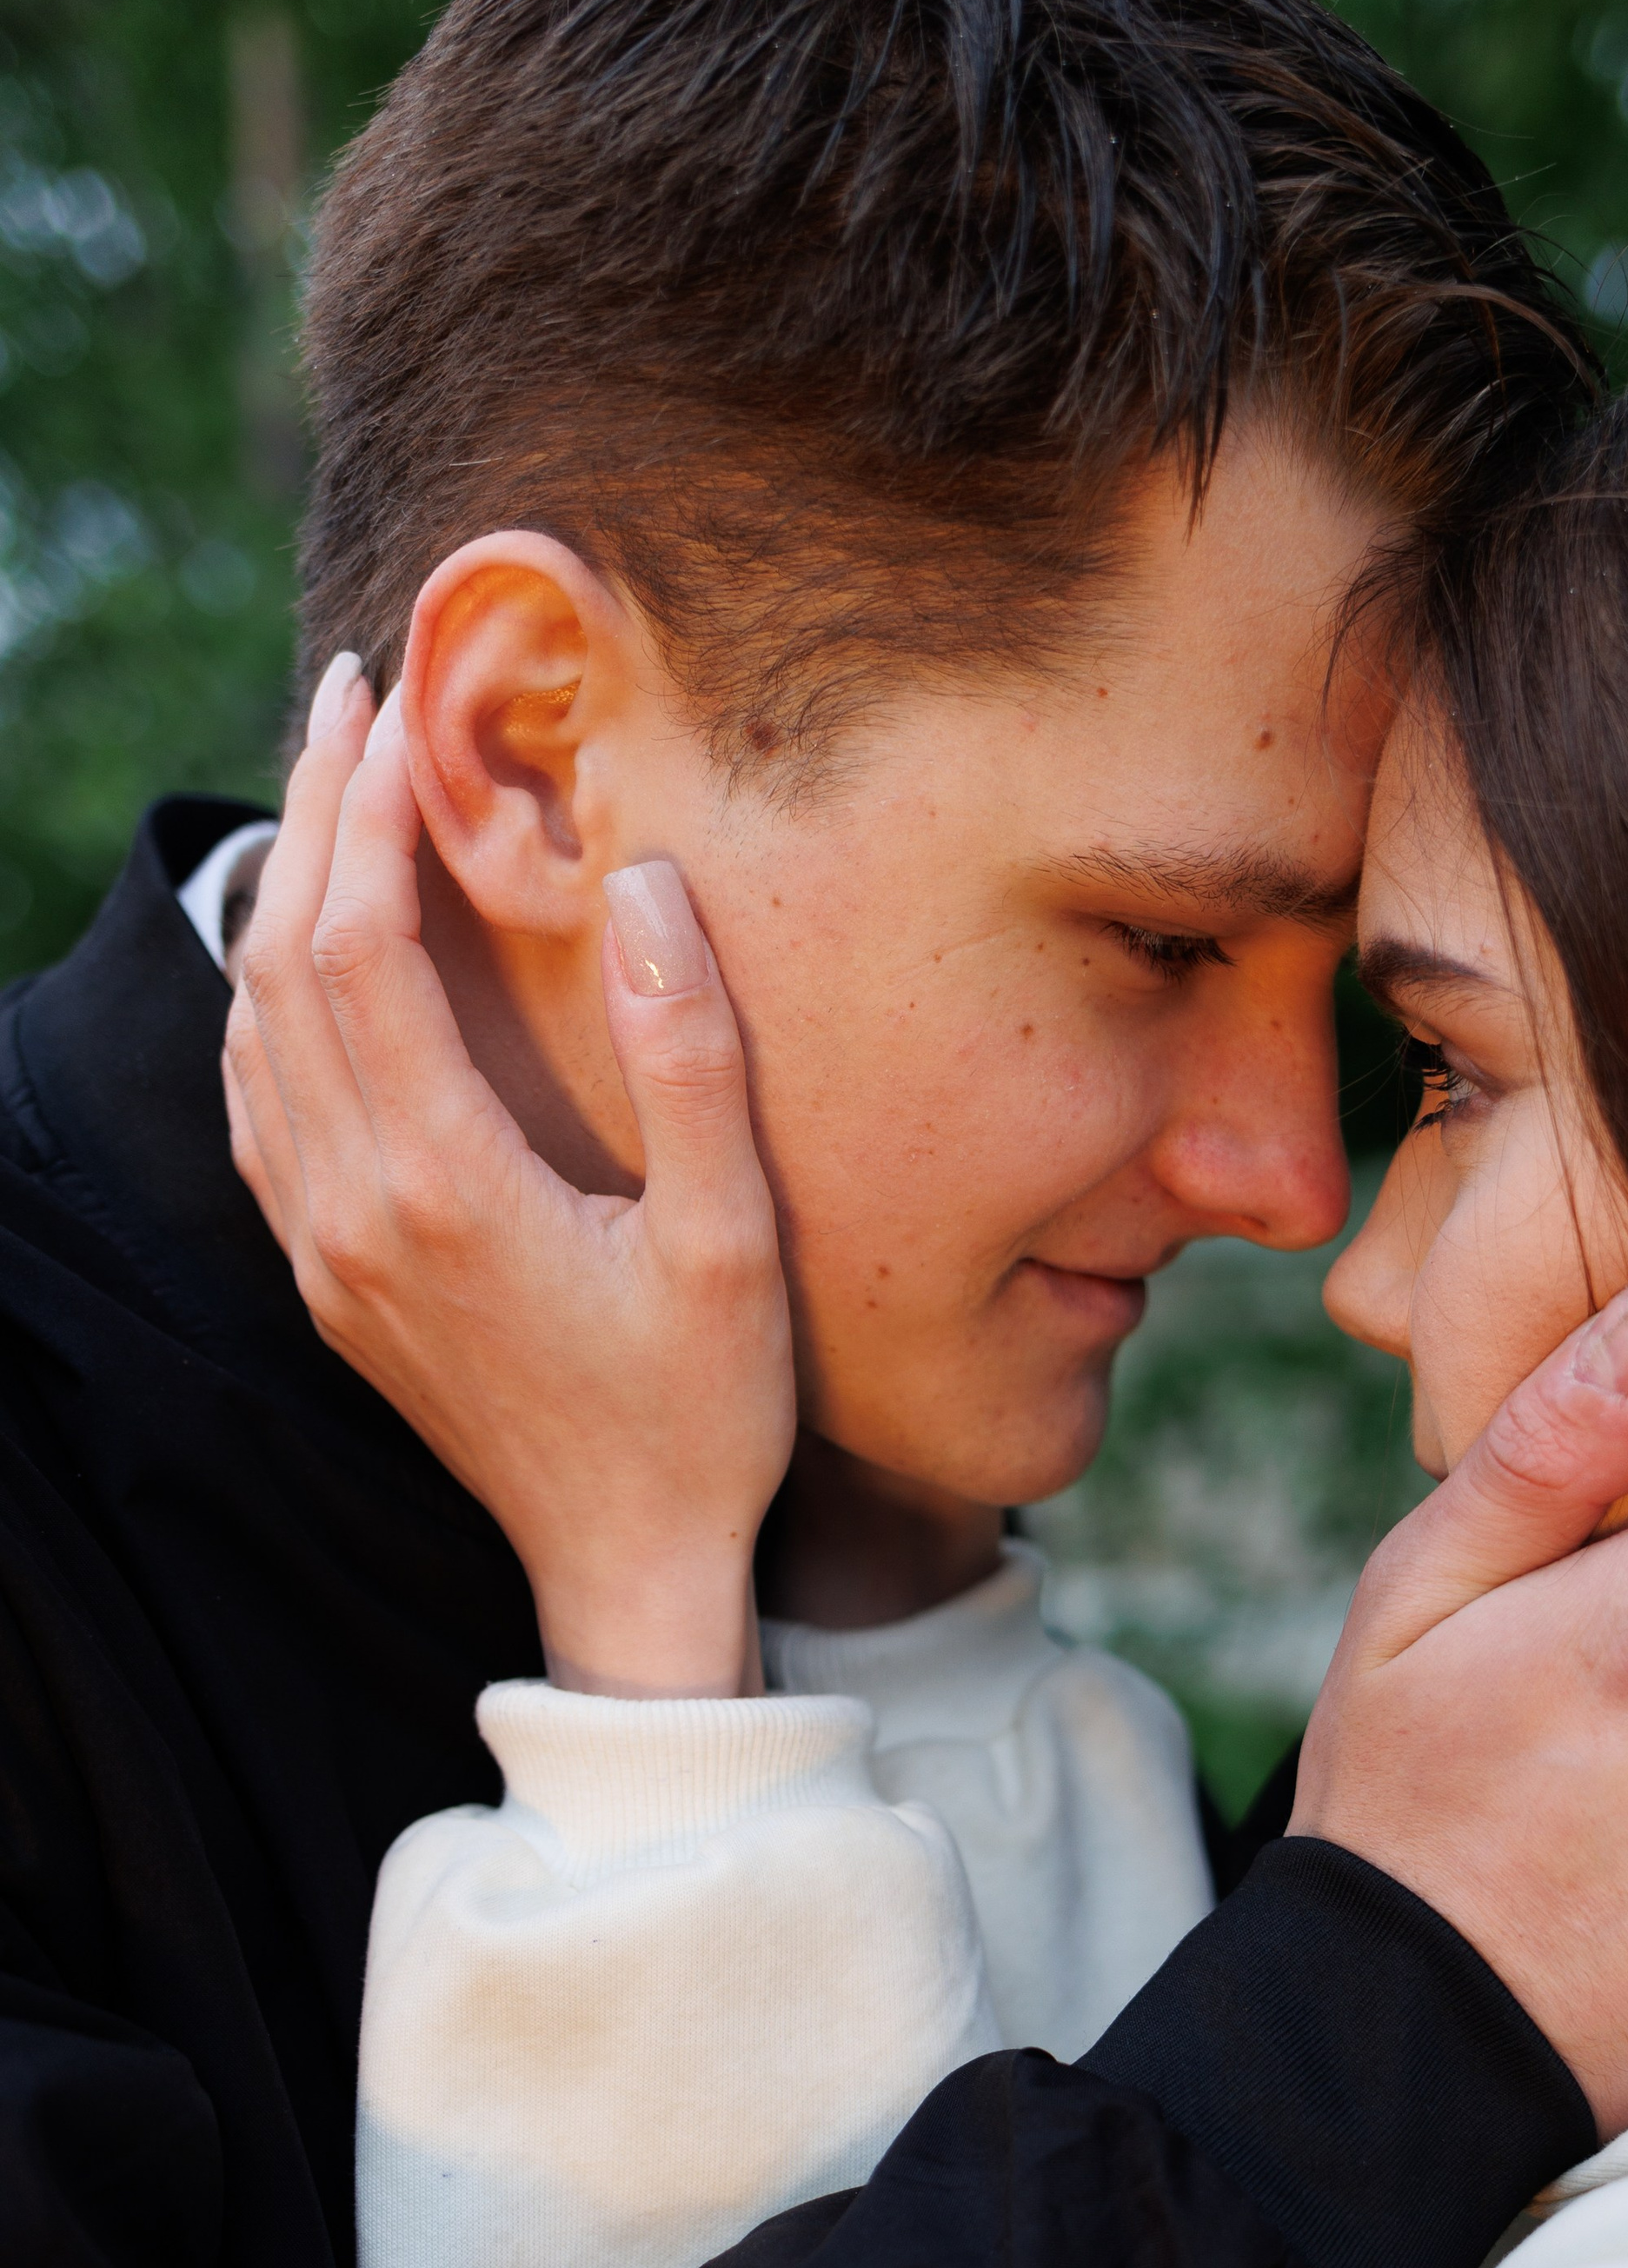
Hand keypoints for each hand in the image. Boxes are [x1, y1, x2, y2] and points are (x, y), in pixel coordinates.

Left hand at [225, 657, 793, 1697]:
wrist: (628, 1567)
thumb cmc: (703, 1414)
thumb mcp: (731, 1241)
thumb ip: (689, 1059)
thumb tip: (645, 889)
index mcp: (446, 1182)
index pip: (360, 942)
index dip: (367, 807)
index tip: (399, 704)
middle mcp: (356, 1208)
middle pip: (286, 963)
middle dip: (311, 814)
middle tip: (350, 699)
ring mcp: (328, 1250)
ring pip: (255, 1031)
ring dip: (282, 899)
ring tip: (331, 797)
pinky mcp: (330, 1282)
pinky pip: (258, 1111)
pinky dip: (267, 1006)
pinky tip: (304, 963)